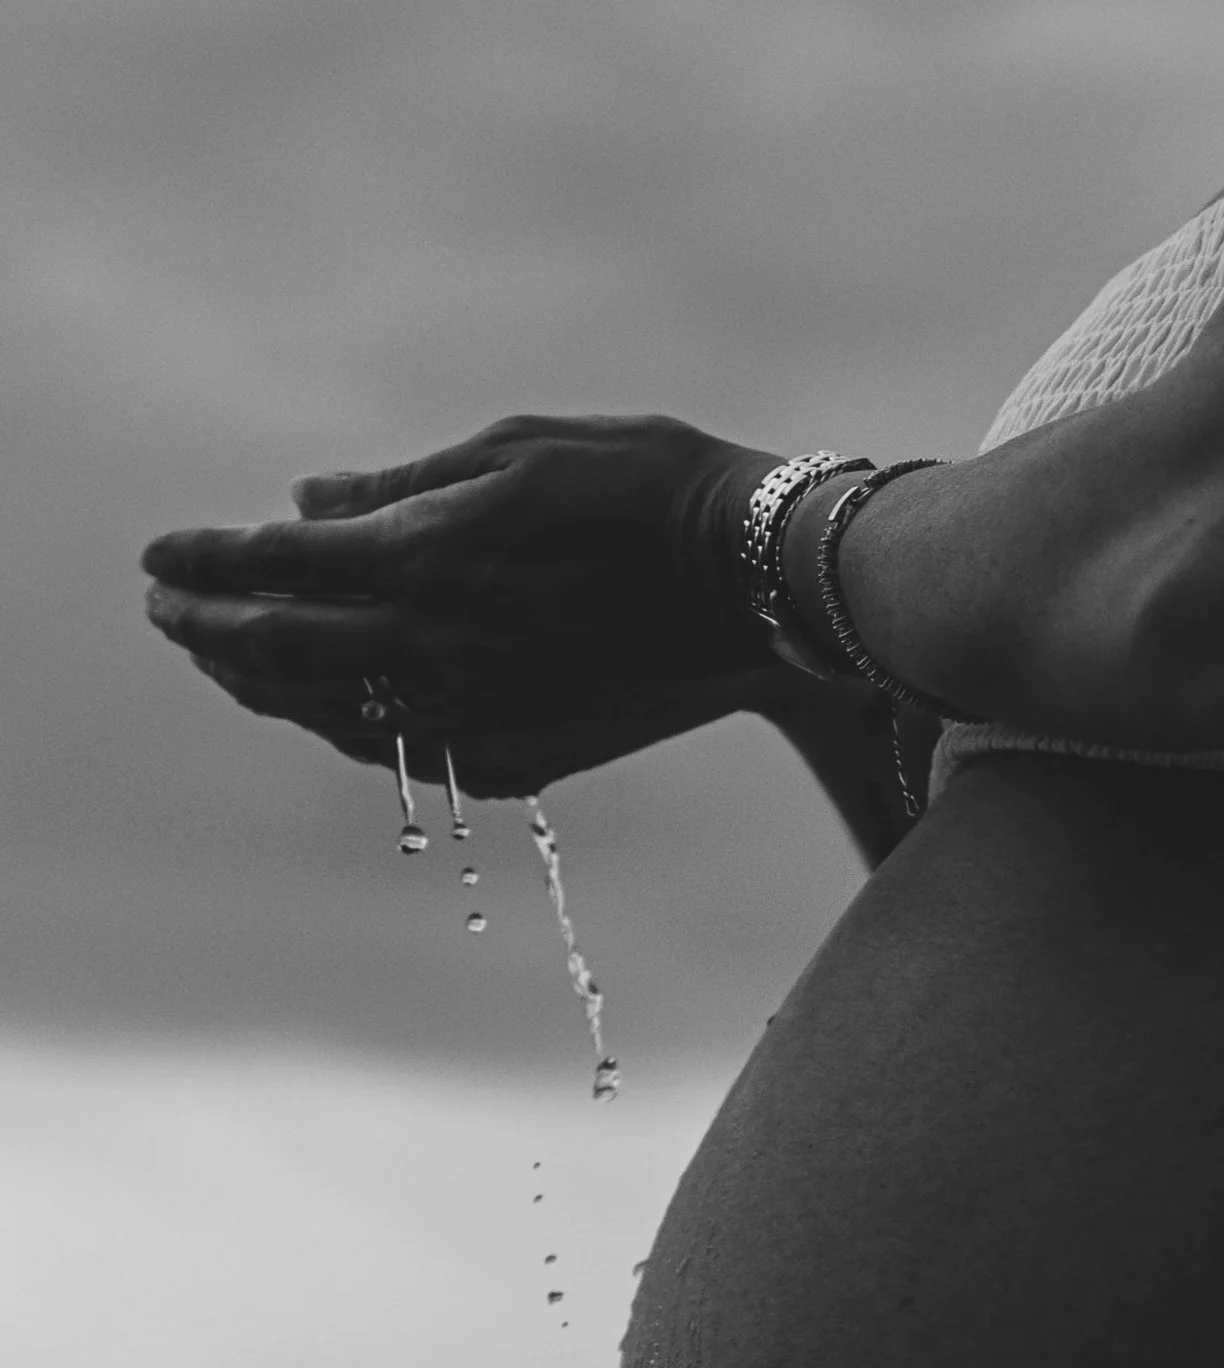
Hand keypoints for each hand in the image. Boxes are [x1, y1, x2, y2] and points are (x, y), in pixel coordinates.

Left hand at [141, 412, 798, 783]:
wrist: (762, 587)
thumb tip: (305, 504)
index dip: (204, 563)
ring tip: (224, 660)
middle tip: (168, 613)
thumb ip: (402, 485)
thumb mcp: (520, 451)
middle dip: (209, 633)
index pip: (276, 568)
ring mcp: (483, 713)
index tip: (155, 559)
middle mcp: (446, 649)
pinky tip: (326, 707)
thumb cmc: (650, 491)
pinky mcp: (523, 754)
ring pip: (334, 715)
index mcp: (432, 558)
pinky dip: (344, 727)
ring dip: (265, 688)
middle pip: (283, 655)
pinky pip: (403, 753)